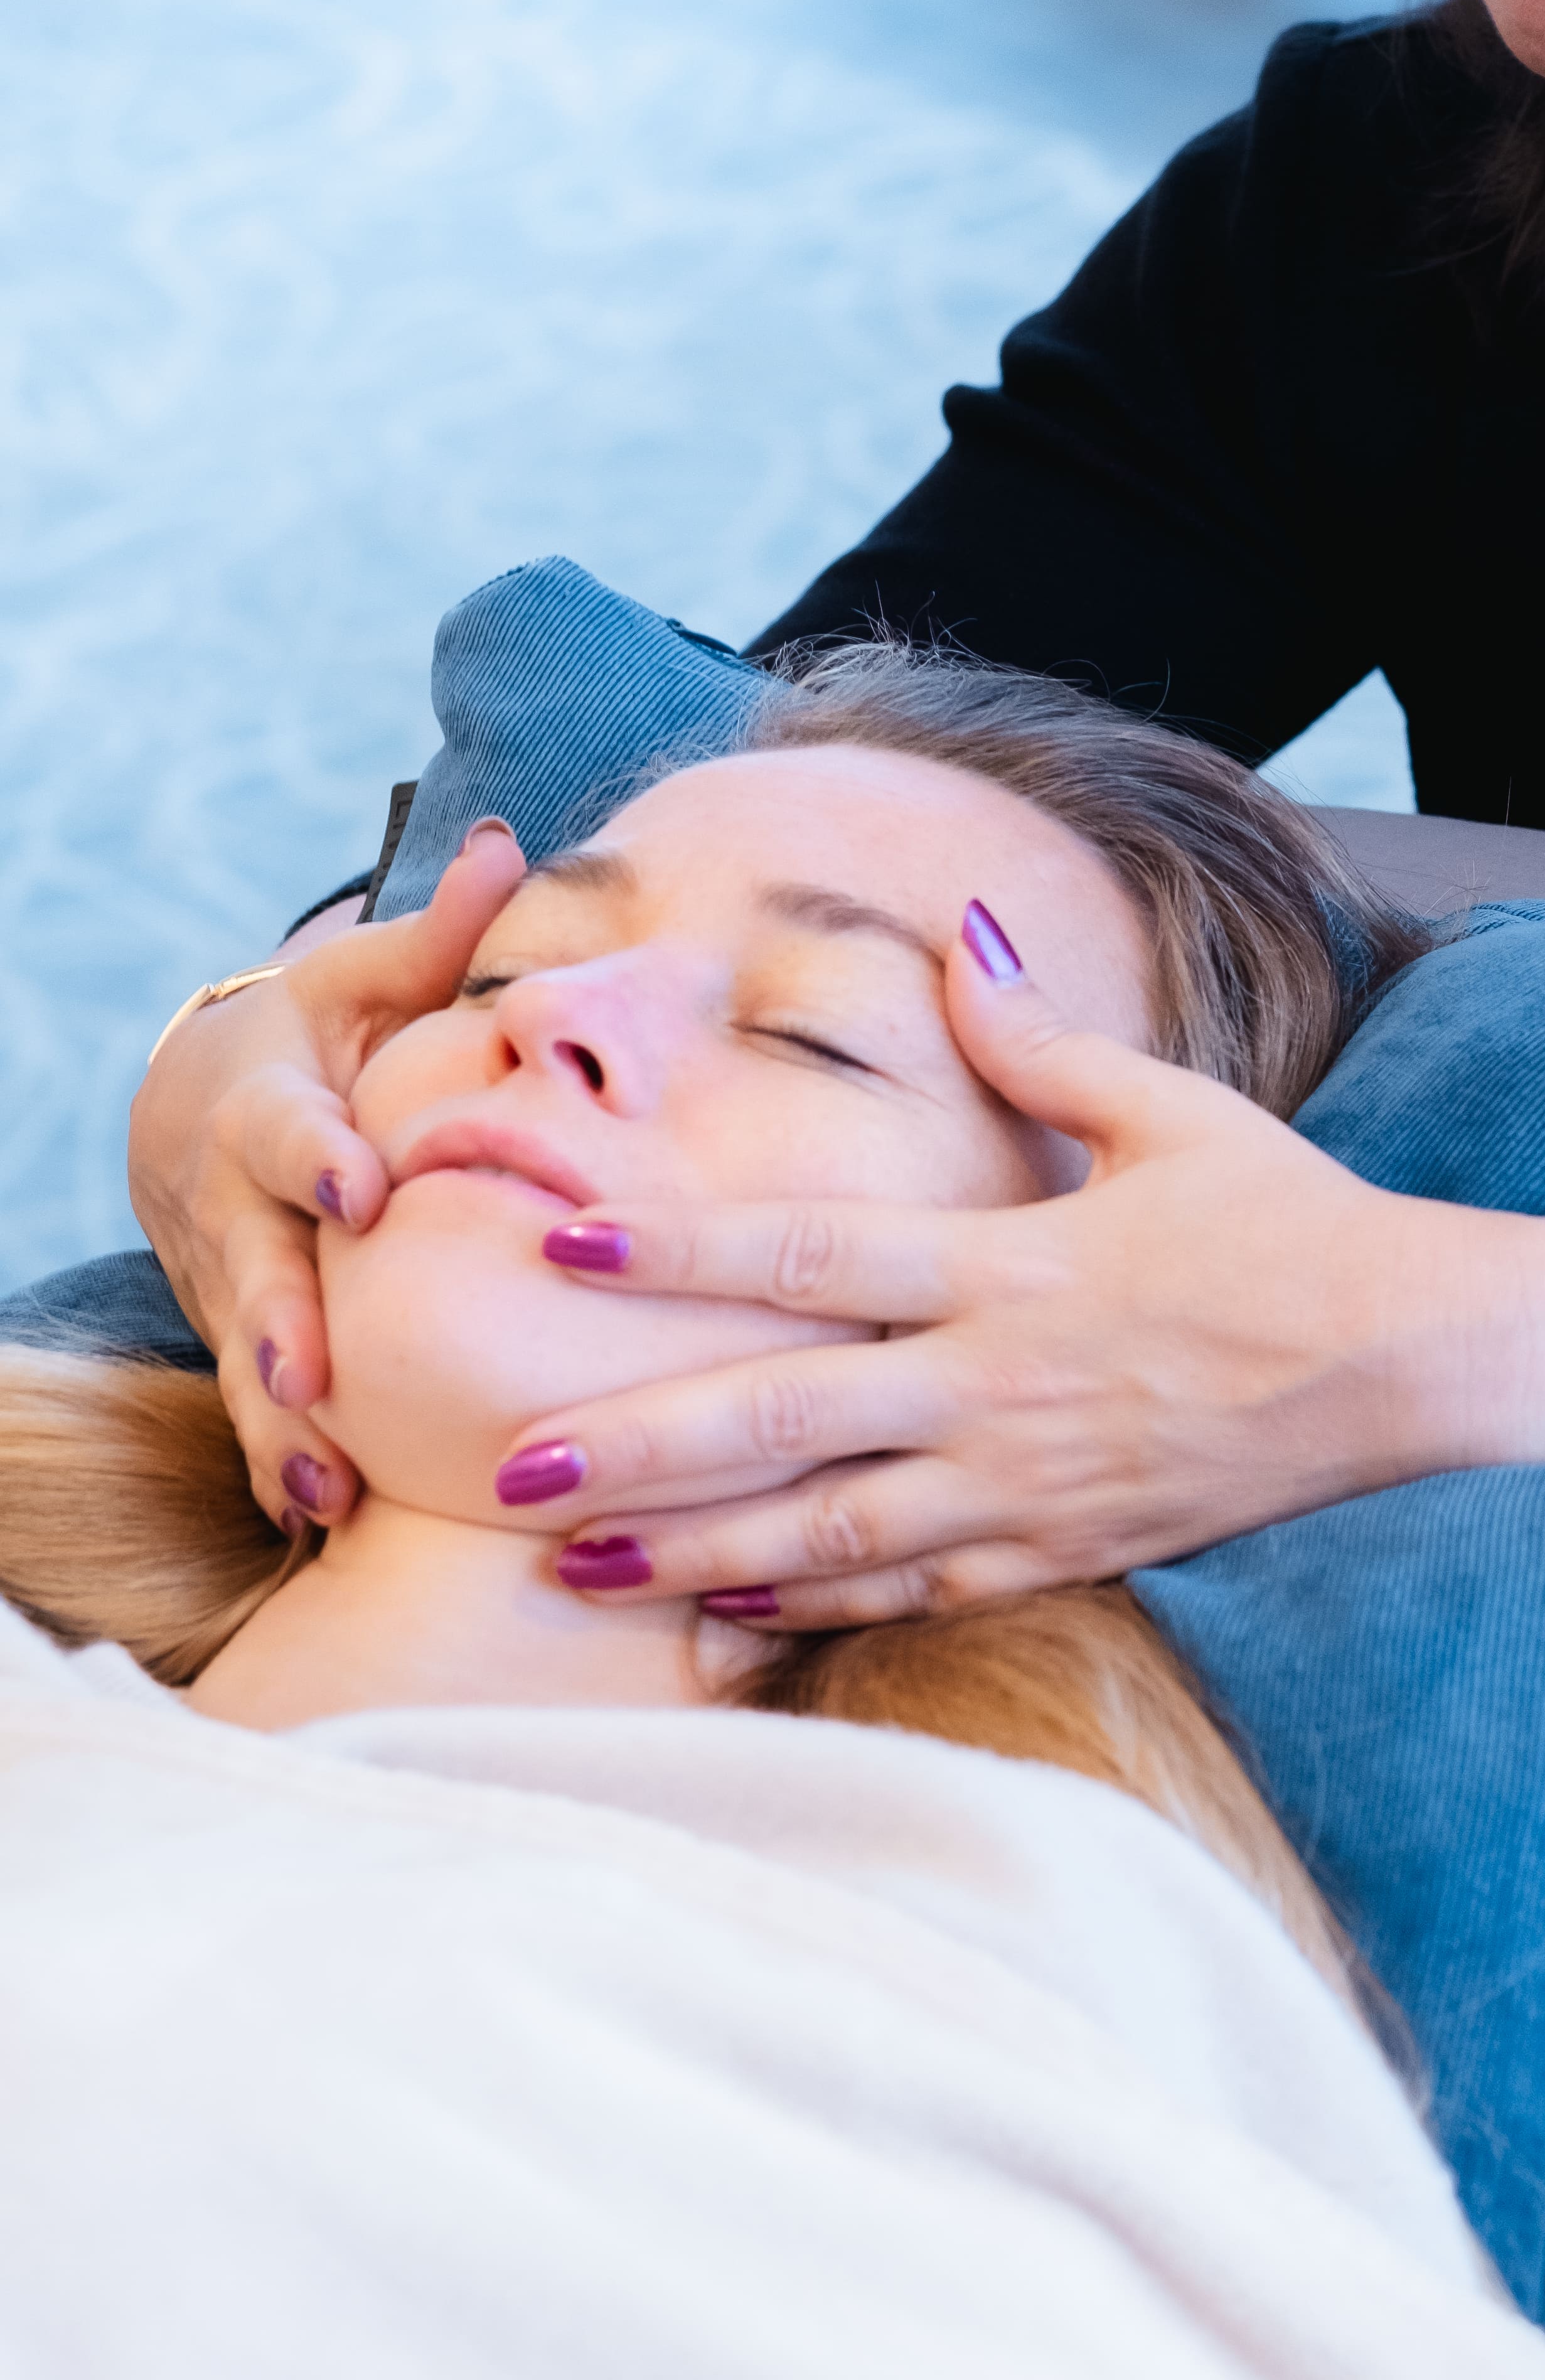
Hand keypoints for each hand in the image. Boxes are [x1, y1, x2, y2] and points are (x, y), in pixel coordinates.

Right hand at [128, 825, 528, 1531]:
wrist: (208, 1106)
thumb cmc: (327, 1034)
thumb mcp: (368, 979)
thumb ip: (437, 935)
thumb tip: (502, 845)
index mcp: (272, 1105)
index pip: (286, 1128)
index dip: (315, 1156)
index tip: (359, 1188)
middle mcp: (237, 1204)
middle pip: (253, 1266)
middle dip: (280, 1324)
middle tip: (316, 1379)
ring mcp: (233, 1284)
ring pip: (247, 1361)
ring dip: (281, 1429)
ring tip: (326, 1495)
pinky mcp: (245, 1342)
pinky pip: (261, 1413)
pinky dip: (285, 1468)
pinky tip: (324, 1535)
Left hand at [507, 919, 1544, 1625]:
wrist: (1424, 1358)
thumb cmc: (1298, 1224)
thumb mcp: (1174, 1114)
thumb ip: (1042, 1042)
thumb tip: (954, 930)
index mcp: (1013, 1268)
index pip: (810, 1257)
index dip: (677, 1249)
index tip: (560, 1238)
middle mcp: (1002, 1389)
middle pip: (783, 1425)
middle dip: (637, 1451)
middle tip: (510, 1470)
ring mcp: (1032, 1487)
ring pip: (828, 1536)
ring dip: (692, 1553)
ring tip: (572, 1568)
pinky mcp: (1070, 1550)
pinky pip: (918, 1592)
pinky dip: (815, 1607)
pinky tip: (723, 1616)